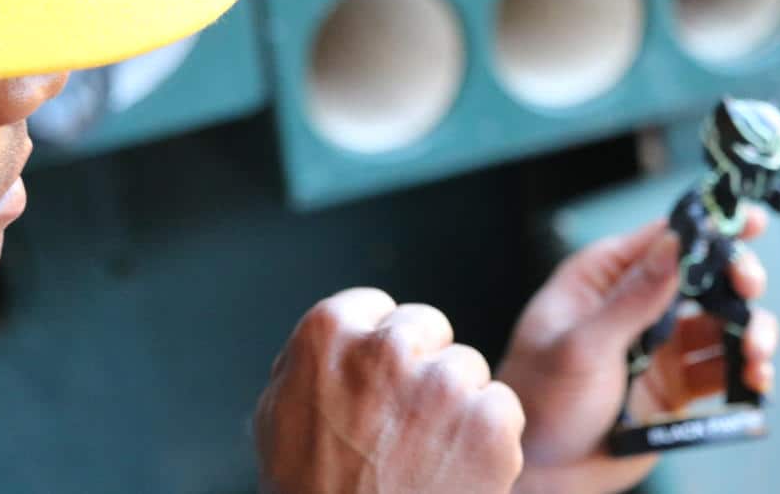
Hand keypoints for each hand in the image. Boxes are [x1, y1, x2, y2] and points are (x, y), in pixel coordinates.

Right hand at [255, 288, 525, 493]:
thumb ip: (312, 361)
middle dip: (422, 366)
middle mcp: (388, 345)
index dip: (378, 349)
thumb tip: (343, 337)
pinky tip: (456, 472)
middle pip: (429, 328)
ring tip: (426, 455)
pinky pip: (502, 409)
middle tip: (404, 423)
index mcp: (329, 331)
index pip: (376, 307)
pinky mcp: (489, 422)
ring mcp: (443, 383)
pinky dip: (490, 441)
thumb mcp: (277, 413)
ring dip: (457, 404)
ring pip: (468, 368)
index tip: (376, 384)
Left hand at [498, 212, 779, 493]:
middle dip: (734, 276)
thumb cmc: (538, 398)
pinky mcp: (675, 384)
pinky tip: (754, 378)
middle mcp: (632, 304)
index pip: (658, 237)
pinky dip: (746, 368)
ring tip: (753, 351)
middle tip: (749, 289)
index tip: (745, 223)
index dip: (704, 225)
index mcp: (600, 279)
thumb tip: (675, 243)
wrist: (540, 468)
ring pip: (720, 320)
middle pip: (700, 274)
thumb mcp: (581, 345)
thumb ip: (631, 298)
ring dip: (748, 327)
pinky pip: (723, 367)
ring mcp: (657, 344)